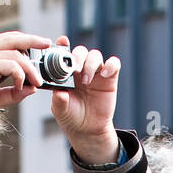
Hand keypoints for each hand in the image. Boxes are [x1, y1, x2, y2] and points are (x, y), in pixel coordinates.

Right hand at [0, 31, 51, 120]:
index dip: (22, 41)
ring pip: (14, 53)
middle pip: (11, 38)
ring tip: (37, 81)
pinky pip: (10, 65)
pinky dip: (20, 74)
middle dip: (31, 39)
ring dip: (29, 67)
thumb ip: (14, 93)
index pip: (6, 41)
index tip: (37, 45)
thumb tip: (32, 89)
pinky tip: (21, 85)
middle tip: (46, 43)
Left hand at [49, 36, 121, 162]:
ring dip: (90, 64)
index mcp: (66, 72)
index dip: (63, 45)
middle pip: (81, 51)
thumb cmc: (72, 117)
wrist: (88, 130)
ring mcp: (96, 73)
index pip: (65, 53)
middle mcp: (81, 69)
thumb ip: (58, 100)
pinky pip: (114, 64)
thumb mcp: (61, 111)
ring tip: (86, 81)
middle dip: (77, 56)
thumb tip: (59, 92)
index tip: (62, 42)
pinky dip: (110, 65)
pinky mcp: (110, 78)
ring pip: (95, 55)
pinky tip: (104, 74)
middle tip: (75, 69)